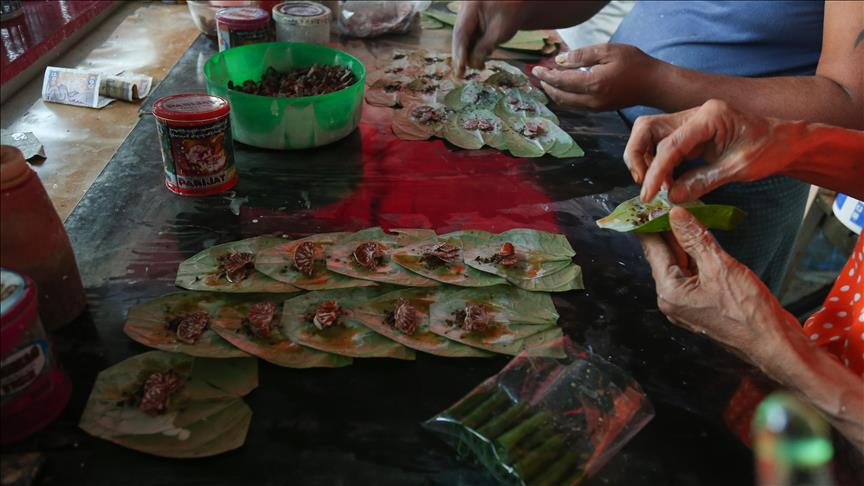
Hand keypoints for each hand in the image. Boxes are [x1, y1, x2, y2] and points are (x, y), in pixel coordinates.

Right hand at [452, 1, 526, 76]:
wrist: (519, 5)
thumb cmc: (512, 13)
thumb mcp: (500, 31)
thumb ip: (484, 47)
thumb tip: (473, 63)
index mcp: (471, 7)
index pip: (461, 32)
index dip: (459, 52)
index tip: (460, 67)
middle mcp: (466, 10)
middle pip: (459, 36)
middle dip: (462, 55)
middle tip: (462, 73)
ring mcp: (468, 15)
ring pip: (463, 38)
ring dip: (468, 54)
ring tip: (479, 66)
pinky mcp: (472, 22)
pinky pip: (469, 37)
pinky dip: (473, 48)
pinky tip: (480, 59)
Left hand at [531, 44, 662, 111]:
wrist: (653, 84)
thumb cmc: (634, 63)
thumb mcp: (609, 51)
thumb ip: (583, 55)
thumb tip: (561, 61)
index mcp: (593, 84)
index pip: (561, 81)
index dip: (546, 75)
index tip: (536, 69)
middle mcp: (591, 100)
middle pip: (560, 96)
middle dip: (547, 85)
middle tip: (539, 74)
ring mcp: (595, 107)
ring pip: (566, 103)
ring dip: (554, 92)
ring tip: (547, 80)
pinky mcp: (599, 109)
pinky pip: (575, 105)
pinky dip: (565, 96)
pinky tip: (563, 87)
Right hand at [624, 99, 796, 202]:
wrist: (785, 141)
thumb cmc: (769, 150)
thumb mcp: (739, 169)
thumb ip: (703, 181)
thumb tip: (672, 197)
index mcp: (709, 116)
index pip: (670, 145)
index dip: (656, 172)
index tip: (648, 195)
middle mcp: (694, 114)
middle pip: (647, 129)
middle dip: (637, 156)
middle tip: (644, 185)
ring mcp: (689, 122)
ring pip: (649, 135)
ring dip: (644, 160)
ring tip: (656, 187)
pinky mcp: (689, 133)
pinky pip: (662, 145)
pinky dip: (658, 163)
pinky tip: (666, 182)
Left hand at [638, 207, 789, 362]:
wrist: (773, 343)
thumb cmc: (748, 313)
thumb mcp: (720, 266)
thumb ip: (695, 238)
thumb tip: (676, 215)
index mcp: (669, 292)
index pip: (653, 250)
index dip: (651, 224)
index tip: (649, 206)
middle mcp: (672, 299)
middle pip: (663, 257)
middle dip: (667, 231)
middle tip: (669, 205)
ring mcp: (687, 303)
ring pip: (679, 264)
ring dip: (682, 242)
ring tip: (685, 216)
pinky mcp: (702, 304)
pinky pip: (692, 274)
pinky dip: (695, 256)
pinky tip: (700, 240)